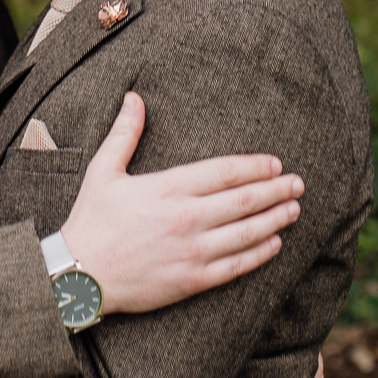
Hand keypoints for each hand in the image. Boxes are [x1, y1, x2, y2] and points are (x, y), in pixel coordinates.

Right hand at [60, 93, 303, 315]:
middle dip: (275, 190)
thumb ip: (124, 133)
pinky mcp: (192, 280)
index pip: (223, 172)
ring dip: (275, 219)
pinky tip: (274, 243)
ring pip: (246, 233)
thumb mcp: (103, 171)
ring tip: (294, 209)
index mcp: (167, 189)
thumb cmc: (91, 221)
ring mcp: (191, 251)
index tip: (274, 163)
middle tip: (298, 183)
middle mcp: (185, 219)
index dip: (254, 166)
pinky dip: (259, 253)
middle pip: (243, 201)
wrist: (79, 276)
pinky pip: (235, 266)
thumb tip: (134, 97)